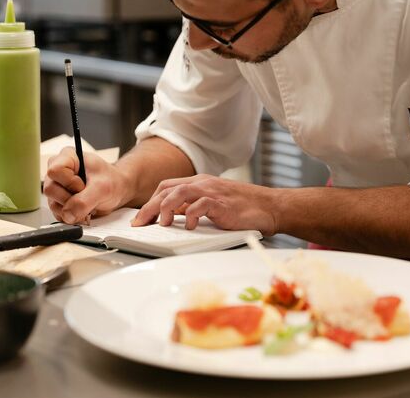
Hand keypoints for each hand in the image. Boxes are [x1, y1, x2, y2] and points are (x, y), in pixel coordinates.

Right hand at [43, 147, 131, 224]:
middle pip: (50, 189)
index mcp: (67, 157)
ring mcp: (57, 188)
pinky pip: (58, 214)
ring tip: (88, 204)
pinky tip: (83, 211)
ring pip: (53, 204)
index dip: (69, 182)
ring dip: (72, 210)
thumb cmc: (111, 181)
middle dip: (71, 198)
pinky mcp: (58, 202)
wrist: (117, 191)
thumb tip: (68, 215)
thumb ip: (84, 201)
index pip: (55, 170)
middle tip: (87, 196)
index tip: (83, 185)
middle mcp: (58, 172)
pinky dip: (72, 216)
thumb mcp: (102, 188)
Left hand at [131, 175, 279, 235]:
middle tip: (140, 224)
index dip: (151, 201)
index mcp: (199, 182)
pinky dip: (190, 215)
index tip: (141, 218)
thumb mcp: (213, 204)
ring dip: (165, 208)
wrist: (269, 207)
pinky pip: (200, 205)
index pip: (167, 187)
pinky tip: (188, 226)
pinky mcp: (222, 203)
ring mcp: (212, 192)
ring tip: (160, 224)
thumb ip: (194, 207)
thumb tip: (172, 218)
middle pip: (168, 190)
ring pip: (179, 193)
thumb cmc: (243, 208)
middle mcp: (203, 183)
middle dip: (149, 207)